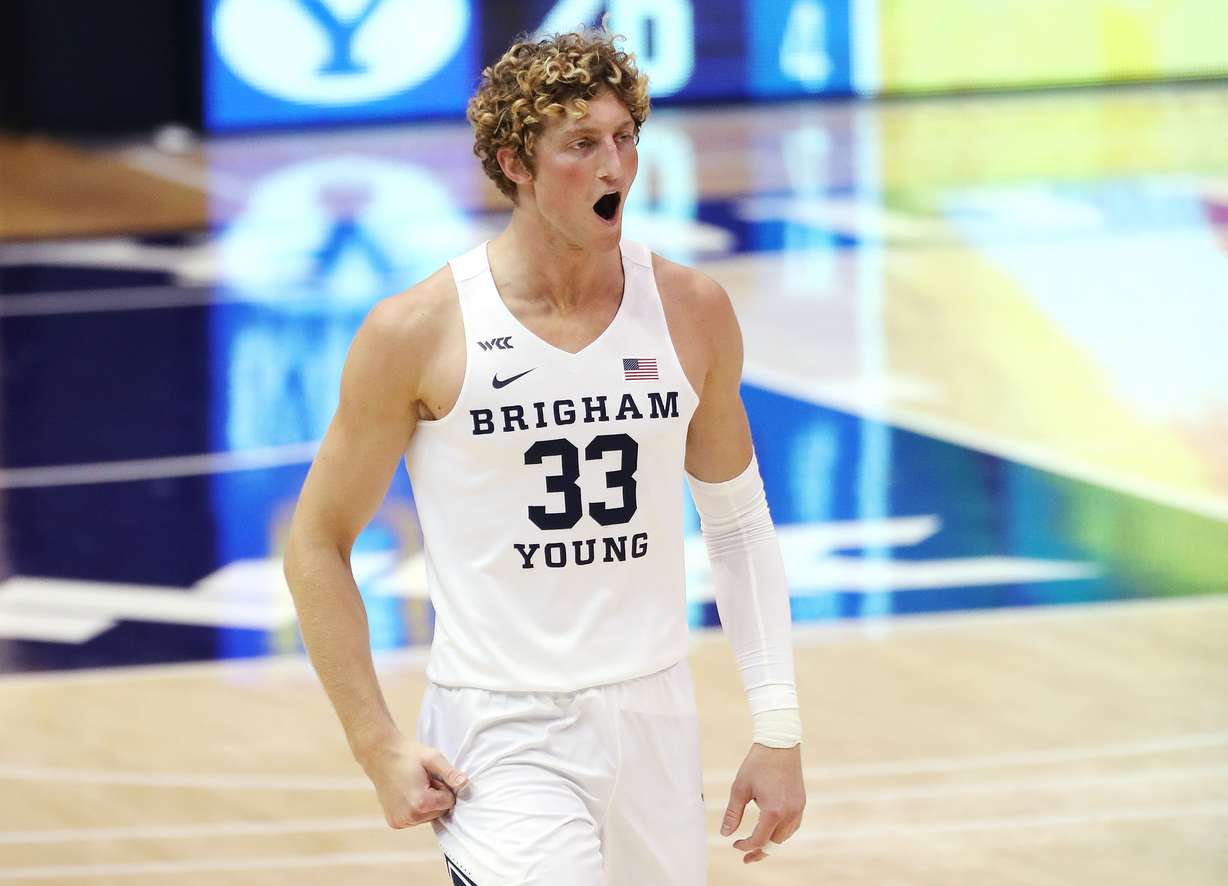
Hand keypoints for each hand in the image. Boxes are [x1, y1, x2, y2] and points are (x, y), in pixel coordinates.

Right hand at [358, 736, 469, 828]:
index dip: (443, 786)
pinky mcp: (395, 823)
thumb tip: (465, 784)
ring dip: (426, 803)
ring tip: (413, 785)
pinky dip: (416, 808)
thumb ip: (450, 773)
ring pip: (429, 817)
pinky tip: (406, 793)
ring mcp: (400, 822)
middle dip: (436, 796)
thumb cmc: (408, 754)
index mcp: (421, 804)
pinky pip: (416, 819)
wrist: (380, 755)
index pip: (449, 802)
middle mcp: (410, 818)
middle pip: (439, 812)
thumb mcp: (433, 758)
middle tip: (421, 780)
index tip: (429, 776)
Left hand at [721, 743, 804, 863]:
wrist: (779, 743)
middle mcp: (789, 813)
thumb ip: (732, 814)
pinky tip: (771, 830)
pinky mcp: (801, 801)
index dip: (745, 846)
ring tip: (757, 844)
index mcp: (773, 811)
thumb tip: (725, 834)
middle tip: (746, 856)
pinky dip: (782, 832)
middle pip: (774, 843)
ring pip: (785, 836)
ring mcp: (798, 808)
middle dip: (760, 851)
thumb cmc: (757, 764)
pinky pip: (793, 825)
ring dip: (771, 842)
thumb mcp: (739, 788)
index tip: (735, 844)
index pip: (759, 839)